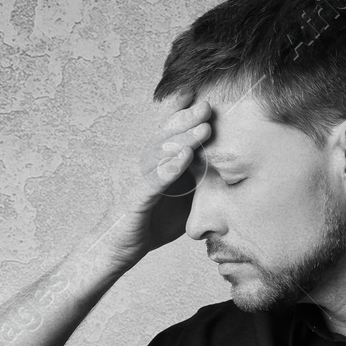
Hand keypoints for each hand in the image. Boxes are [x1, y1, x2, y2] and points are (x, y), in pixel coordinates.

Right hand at [112, 90, 212, 262]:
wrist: (118, 249)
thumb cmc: (151, 223)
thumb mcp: (183, 201)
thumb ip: (198, 184)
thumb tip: (226, 172)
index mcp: (158, 165)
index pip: (171, 134)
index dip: (183, 114)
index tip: (201, 95)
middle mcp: (146, 167)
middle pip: (166, 137)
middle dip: (187, 119)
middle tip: (207, 104)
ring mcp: (139, 181)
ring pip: (161, 154)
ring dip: (183, 139)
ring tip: (203, 126)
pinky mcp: (136, 200)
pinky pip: (154, 182)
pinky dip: (170, 168)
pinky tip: (184, 157)